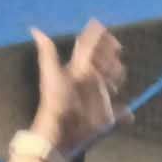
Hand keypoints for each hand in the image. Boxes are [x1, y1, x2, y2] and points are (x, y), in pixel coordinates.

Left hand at [31, 19, 125, 156]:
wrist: (58, 132)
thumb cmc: (55, 102)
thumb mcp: (52, 74)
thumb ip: (48, 52)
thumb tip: (35, 29)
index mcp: (79, 68)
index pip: (92, 48)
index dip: (102, 40)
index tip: (112, 41)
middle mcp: (89, 80)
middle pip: (105, 62)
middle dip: (112, 59)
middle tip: (112, 63)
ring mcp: (98, 98)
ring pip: (113, 81)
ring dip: (118, 77)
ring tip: (114, 83)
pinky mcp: (103, 117)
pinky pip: (118, 114)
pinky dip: (124, 114)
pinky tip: (126, 114)